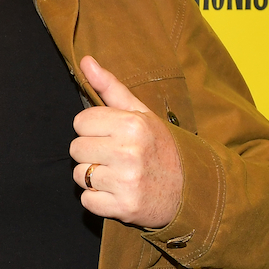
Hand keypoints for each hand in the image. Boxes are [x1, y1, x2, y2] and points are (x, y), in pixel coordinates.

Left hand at [71, 56, 182, 228]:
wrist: (192, 190)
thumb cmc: (161, 147)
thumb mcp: (141, 114)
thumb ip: (111, 87)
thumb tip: (85, 61)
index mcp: (133, 125)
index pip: (81, 122)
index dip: (93, 129)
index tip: (111, 136)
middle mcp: (129, 152)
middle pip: (76, 149)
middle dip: (91, 152)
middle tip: (115, 157)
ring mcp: (127, 182)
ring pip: (79, 175)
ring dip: (93, 177)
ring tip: (117, 174)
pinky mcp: (124, 208)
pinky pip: (87, 201)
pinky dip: (98, 199)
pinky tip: (117, 192)